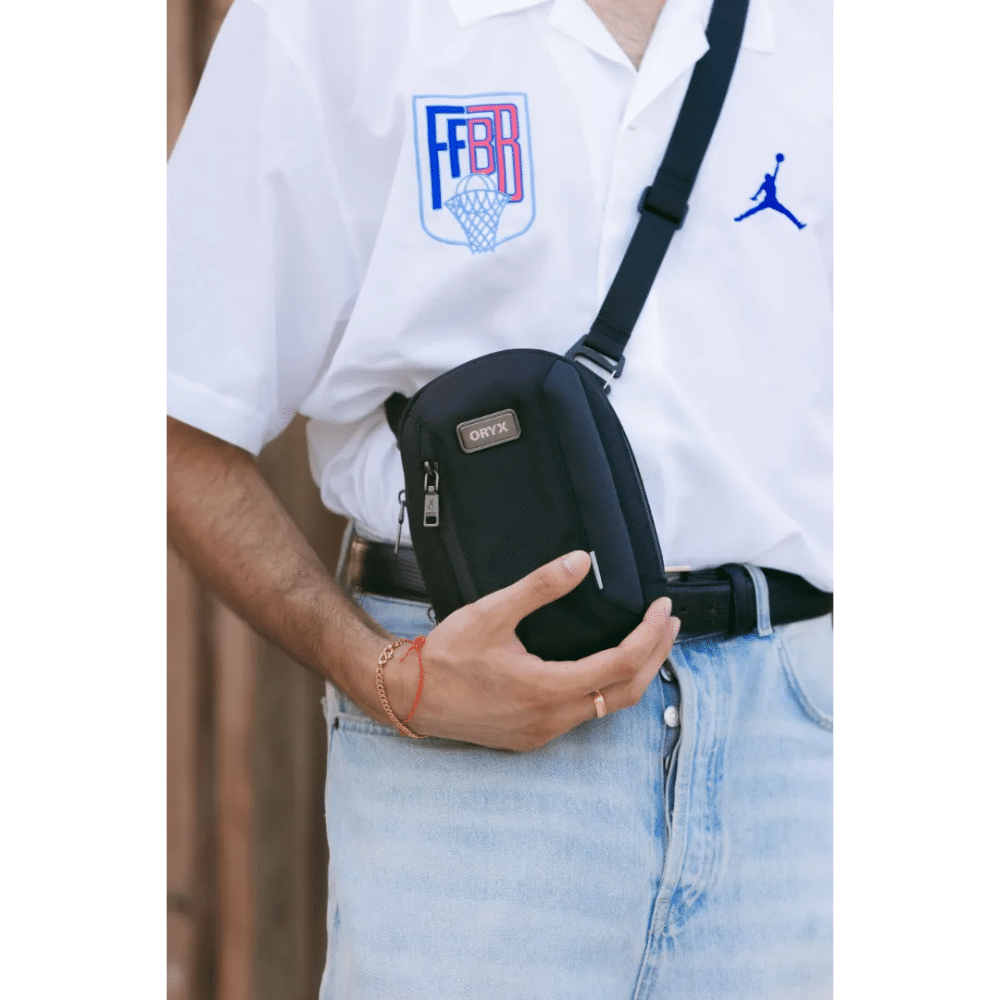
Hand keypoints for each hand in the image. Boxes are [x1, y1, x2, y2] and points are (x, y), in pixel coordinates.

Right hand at [381, 550, 680, 750]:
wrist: (410, 696)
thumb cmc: (447, 655)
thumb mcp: (492, 612)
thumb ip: (540, 587)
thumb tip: (581, 562)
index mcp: (546, 688)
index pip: (620, 664)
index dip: (649, 636)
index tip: (662, 609)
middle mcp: (552, 718)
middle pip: (626, 692)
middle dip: (655, 656)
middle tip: (669, 624)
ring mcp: (544, 732)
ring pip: (608, 708)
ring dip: (635, 674)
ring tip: (648, 642)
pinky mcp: (534, 736)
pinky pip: (586, 716)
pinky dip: (608, 689)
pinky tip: (606, 667)